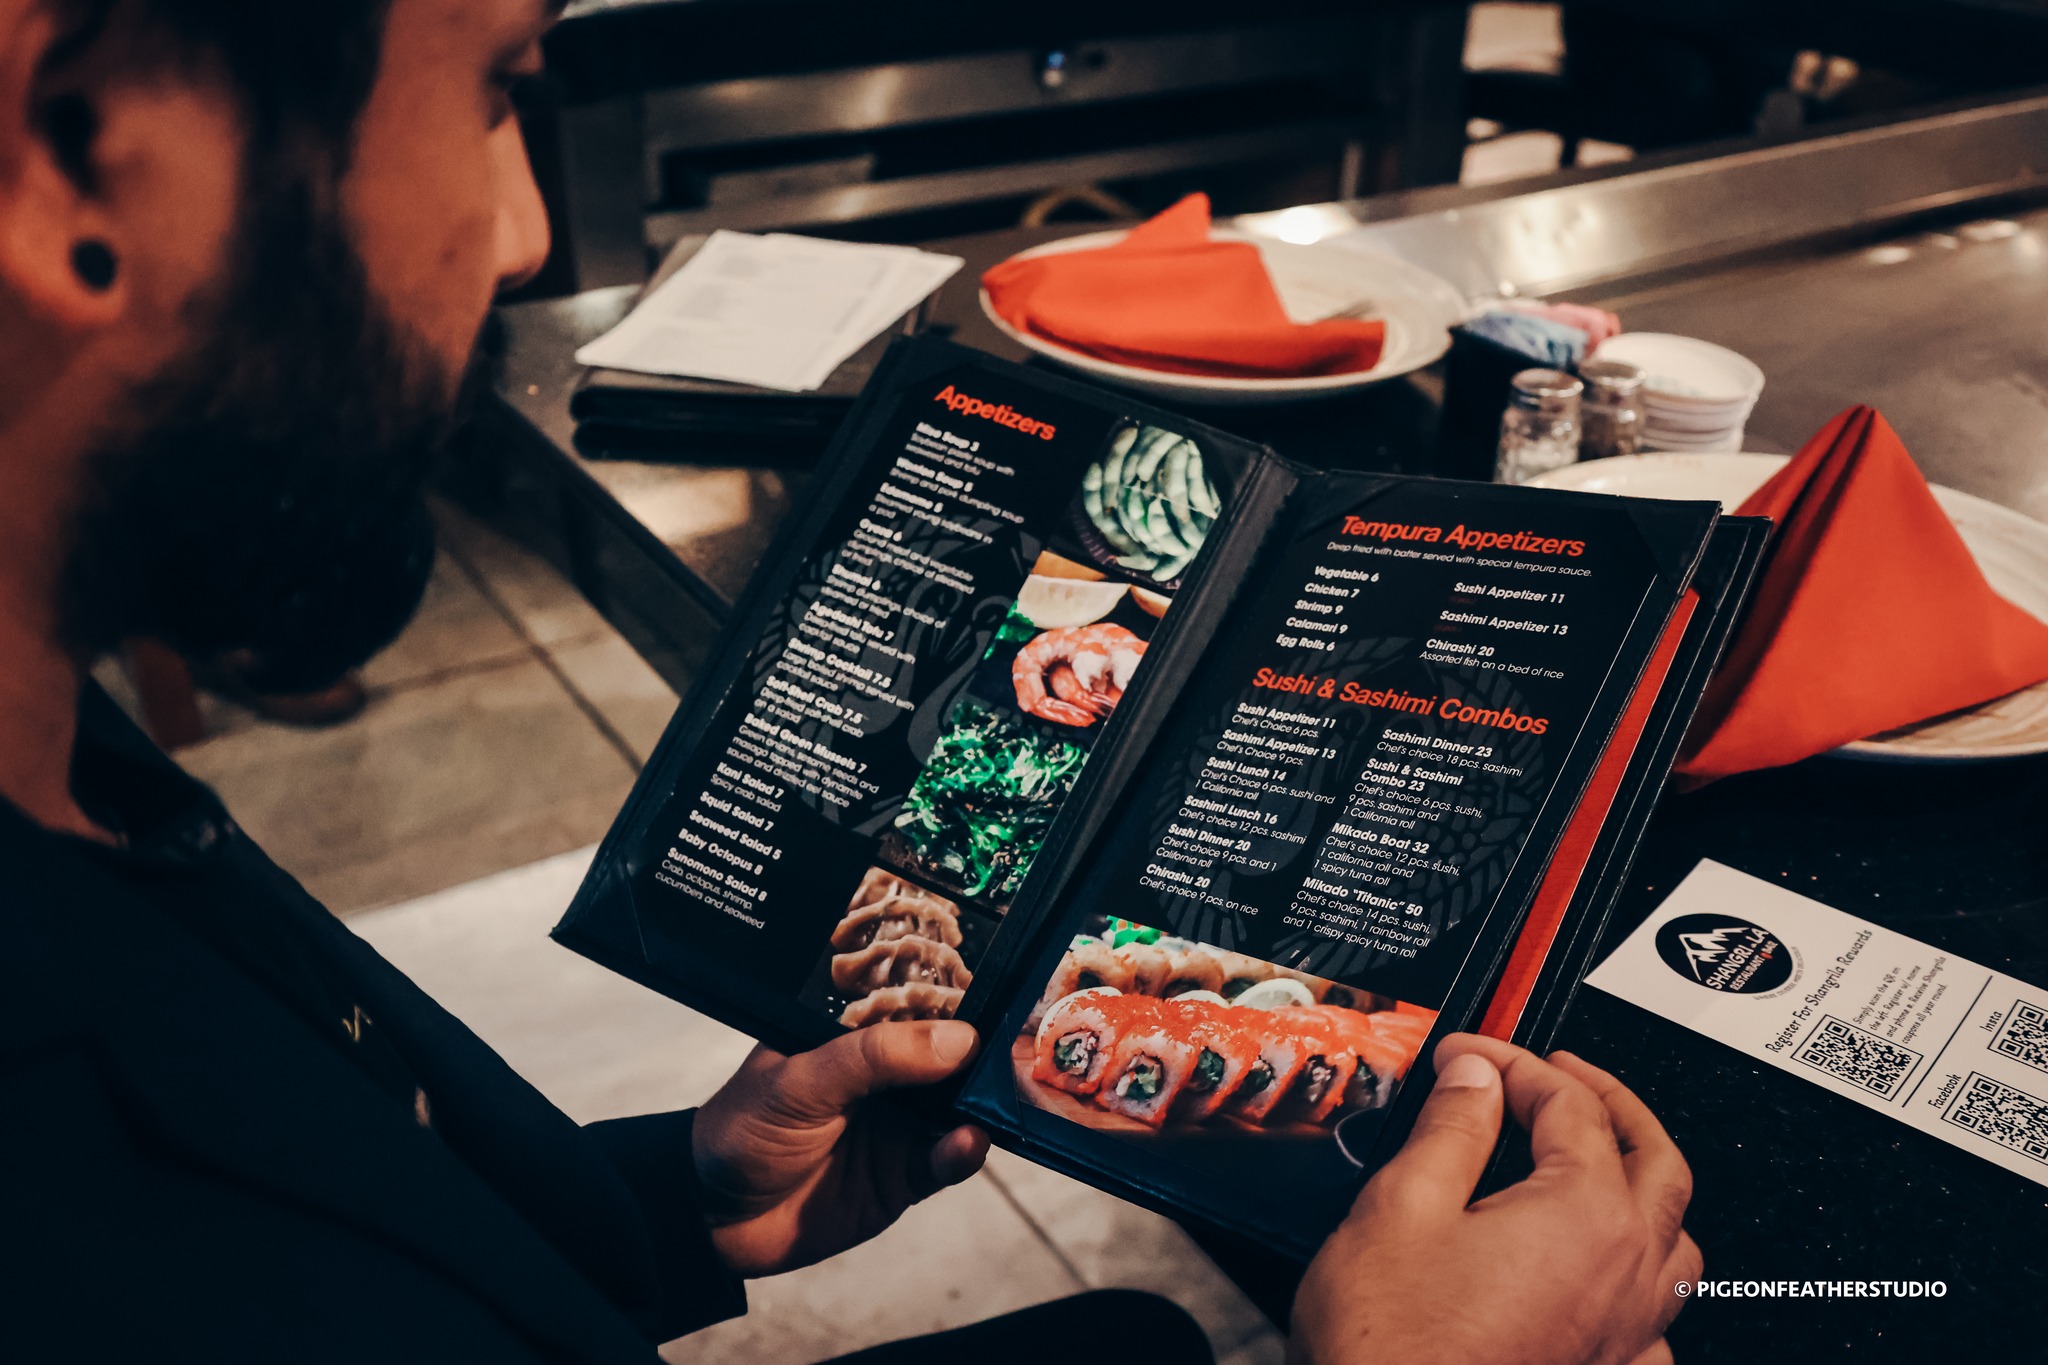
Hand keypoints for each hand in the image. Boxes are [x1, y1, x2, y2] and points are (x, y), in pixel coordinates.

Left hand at [692, 1019, 989, 1277]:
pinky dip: (963, 1152)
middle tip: (1013, 1053)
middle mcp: (884, 1074)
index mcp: (854, 1033)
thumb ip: (874, 1057)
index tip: (997, 998)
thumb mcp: (799, 1081)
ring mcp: (899, 1124)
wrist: (713, 1220)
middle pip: (949, 1056)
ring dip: (979, 1105)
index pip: (913, 1004)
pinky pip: (947, 1160)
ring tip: (987, 1103)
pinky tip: (965, 1144)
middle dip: (981, 1056)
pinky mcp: (905, 1175)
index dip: (954, 1000)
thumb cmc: (743, 1130)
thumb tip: (957, 1038)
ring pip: (958, 1108)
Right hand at [1290, 1034, 1700, 1364]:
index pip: (1567, 1102)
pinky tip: (1604, 1274)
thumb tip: (1477, 1075)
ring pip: (1675, 1240)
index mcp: (1584, 1212)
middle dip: (1607, 1101)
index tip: (1470, 1055)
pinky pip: (1655, 1319)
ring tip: (1601, 1159)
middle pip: (1654, 1157)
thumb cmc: (1395, 1346)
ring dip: (1643, 1184)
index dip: (1512, 1063)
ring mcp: (1626, 1331)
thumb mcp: (1403, 1204)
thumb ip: (1452, 1127)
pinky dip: (1639, 1278)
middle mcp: (1625, 1270)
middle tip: (1561, 1074)